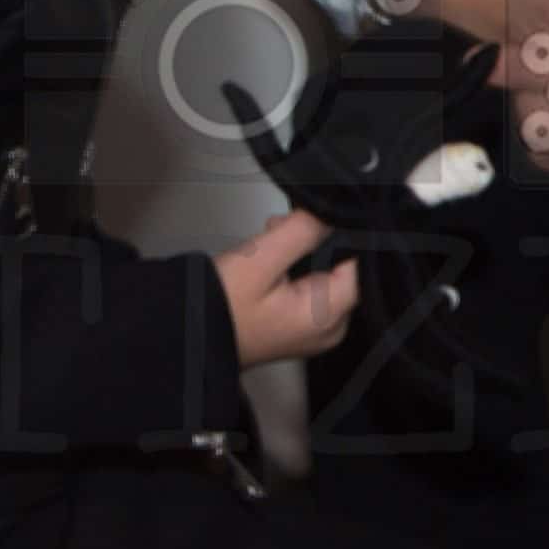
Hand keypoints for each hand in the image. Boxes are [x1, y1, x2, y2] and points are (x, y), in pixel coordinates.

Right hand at [212, 211, 360, 367]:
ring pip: (324, 274)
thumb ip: (303, 231)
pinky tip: (268, 263)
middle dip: (314, 242)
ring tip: (269, 242)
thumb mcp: (261, 259)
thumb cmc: (222, 308)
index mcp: (329, 317)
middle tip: (279, 230)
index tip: (304, 223)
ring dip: (300, 252)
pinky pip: (309, 288)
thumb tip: (334, 211)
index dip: (333, 234)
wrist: (191, 337)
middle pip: (341, 267)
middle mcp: (329, 329)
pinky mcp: (298, 327)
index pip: (357, 262)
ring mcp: (314, 331)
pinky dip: (293, 270)